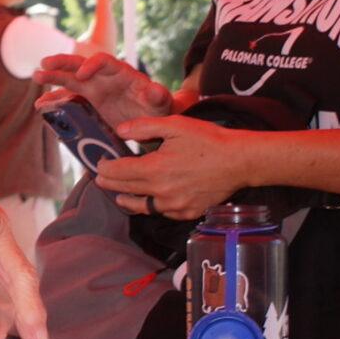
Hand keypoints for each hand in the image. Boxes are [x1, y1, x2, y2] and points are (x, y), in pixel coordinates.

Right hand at [33, 51, 172, 124]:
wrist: (152, 120)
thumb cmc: (159, 109)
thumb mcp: (163, 104)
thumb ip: (160, 96)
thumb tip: (154, 89)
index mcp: (121, 73)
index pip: (104, 61)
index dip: (91, 65)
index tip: (81, 75)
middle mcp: (104, 78)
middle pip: (80, 64)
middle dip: (63, 63)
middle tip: (44, 63)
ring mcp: (93, 90)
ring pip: (69, 79)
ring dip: (53, 78)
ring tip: (36, 76)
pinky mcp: (87, 103)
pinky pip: (68, 99)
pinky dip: (54, 102)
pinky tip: (41, 106)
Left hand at [92, 115, 247, 218]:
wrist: (239, 162)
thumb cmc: (209, 140)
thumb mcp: (175, 125)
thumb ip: (143, 126)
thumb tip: (119, 131)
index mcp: (154, 169)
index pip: (116, 173)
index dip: (104, 167)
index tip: (100, 162)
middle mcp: (160, 192)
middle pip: (123, 190)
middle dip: (109, 182)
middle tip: (102, 176)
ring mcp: (173, 206)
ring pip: (140, 206)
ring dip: (126, 198)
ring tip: (120, 193)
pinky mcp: (185, 213)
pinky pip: (160, 211)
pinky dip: (150, 205)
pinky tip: (149, 198)